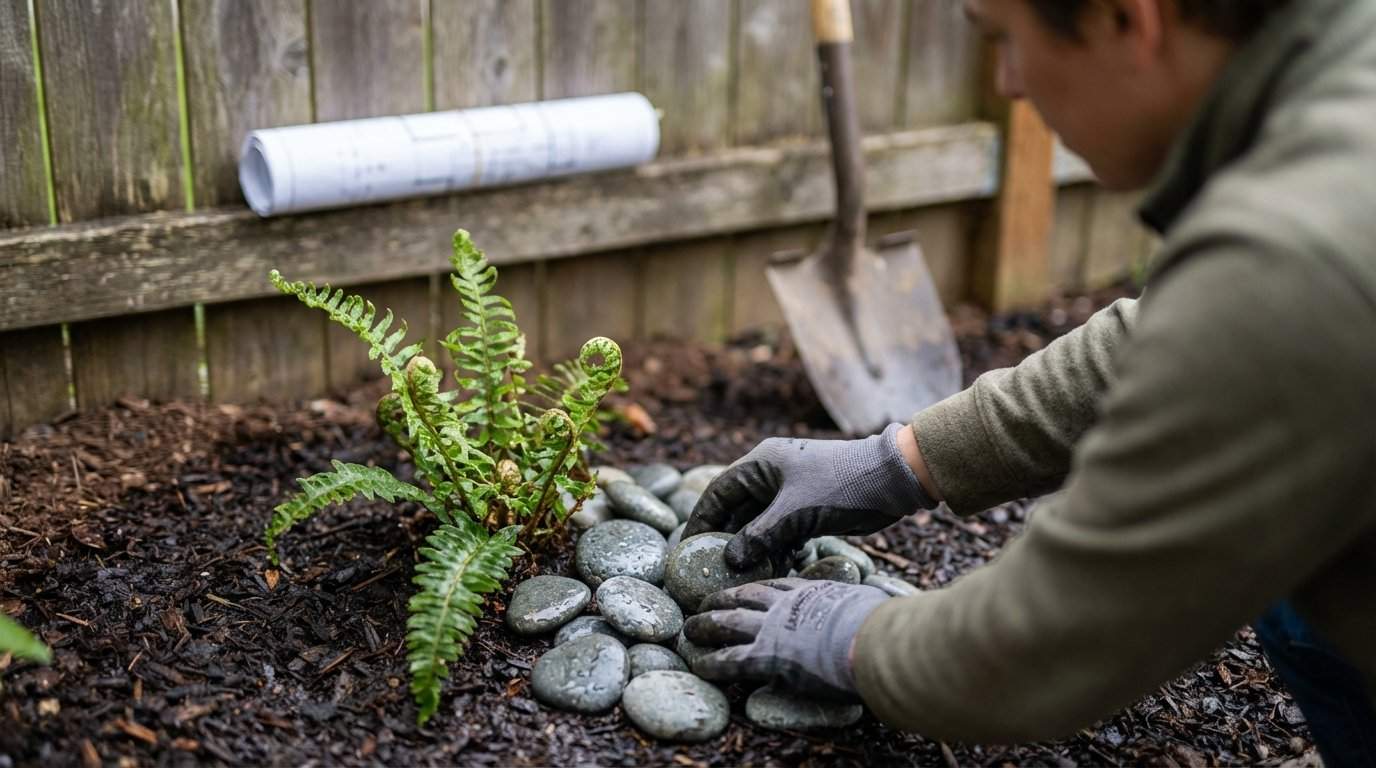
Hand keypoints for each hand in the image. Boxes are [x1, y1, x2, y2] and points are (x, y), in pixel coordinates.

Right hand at [682, 423, 935, 571]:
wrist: (893, 480)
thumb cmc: (841, 485)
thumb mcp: (795, 512)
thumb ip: (760, 535)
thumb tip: (731, 559)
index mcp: (761, 464)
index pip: (718, 492)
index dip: (701, 519)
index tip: (688, 548)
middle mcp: (772, 474)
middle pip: (737, 509)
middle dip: (728, 539)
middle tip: (714, 568)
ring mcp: (792, 491)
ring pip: (761, 523)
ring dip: (755, 546)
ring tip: (746, 573)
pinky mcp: (810, 506)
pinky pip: (783, 529)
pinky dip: (779, 547)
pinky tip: (779, 566)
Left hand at [684, 578, 889, 700]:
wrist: (873, 640)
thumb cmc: (883, 624)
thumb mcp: (873, 601)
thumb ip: (868, 600)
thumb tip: (887, 600)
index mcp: (811, 591)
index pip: (778, 584)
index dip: (759, 586)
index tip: (747, 588)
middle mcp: (786, 605)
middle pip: (744, 596)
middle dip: (722, 598)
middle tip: (705, 601)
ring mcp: (773, 628)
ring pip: (728, 622)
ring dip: (706, 625)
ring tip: (689, 629)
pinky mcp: (767, 656)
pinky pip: (731, 660)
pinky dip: (712, 663)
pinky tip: (699, 666)